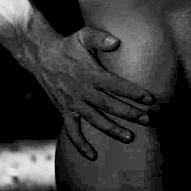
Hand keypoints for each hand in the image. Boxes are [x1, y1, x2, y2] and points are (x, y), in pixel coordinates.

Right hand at [36, 26, 154, 160]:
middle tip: (147, 120)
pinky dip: (81, 145)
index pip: (115, 85)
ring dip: (112, 130)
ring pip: (95, 120)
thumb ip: (100, 37)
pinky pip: (72, 131)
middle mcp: (82, 90)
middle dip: (129, 113)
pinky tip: (93, 155)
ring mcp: (72, 103)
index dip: (133, 92)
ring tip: (130, 137)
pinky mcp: (63, 111)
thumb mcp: (83, 35)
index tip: (149, 99)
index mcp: (90, 73)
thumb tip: (116, 41)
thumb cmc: (68, 45)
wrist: (41, 56)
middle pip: (109, 105)